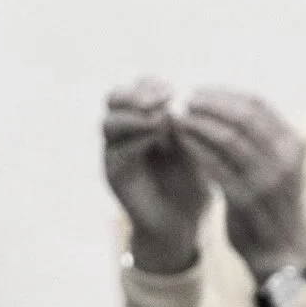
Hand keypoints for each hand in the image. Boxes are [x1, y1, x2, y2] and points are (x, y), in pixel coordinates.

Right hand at [104, 76, 209, 273]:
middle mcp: (123, 132)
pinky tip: (158, 135)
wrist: (183, 222)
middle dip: (137, 94)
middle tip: (163, 97)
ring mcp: (115, 152)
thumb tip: (186, 95)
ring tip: (162, 116)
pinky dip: (138, 137)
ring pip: (110, 122)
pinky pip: (118, 149)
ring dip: (136, 114)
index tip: (174, 88)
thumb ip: (186, 123)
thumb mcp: (195, 144)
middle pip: (115, 98)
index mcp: (142, 118)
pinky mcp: (114, 173)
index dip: (151, 84)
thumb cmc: (194, 180)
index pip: (137, 88)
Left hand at [173, 88, 305, 281]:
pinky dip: (196, 149)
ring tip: (178, 118)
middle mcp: (284, 158)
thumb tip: (225, 106)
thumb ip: (259, 140)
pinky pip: (215, 165)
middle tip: (184, 100)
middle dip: (209, 104)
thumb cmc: (273, 206)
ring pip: (228, 138)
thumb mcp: (277, 166)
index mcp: (292, 144)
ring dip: (199, 124)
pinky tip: (180, 142)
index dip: (225, 94)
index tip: (200, 92)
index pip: (257, 105)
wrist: (282, 253)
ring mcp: (266, 179)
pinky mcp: (246, 199)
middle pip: (243, 116)